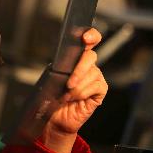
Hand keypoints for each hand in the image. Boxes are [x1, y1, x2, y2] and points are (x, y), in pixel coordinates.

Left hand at [41, 28, 107, 152]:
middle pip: (90, 57)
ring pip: (91, 74)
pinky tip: (75, 99)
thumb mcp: (53, 76)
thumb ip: (61, 66)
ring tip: (66, 96)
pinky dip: (82, 93)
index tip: (85, 38)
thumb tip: (65, 61)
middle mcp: (88, 65)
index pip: (89, 39)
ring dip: (76, 87)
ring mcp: (96, 76)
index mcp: (76, 57)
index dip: (91, 35)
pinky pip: (95, 86)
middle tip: (68, 84)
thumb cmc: (52, 96)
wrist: (54, 117)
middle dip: (79, 70)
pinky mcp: (100, 89)